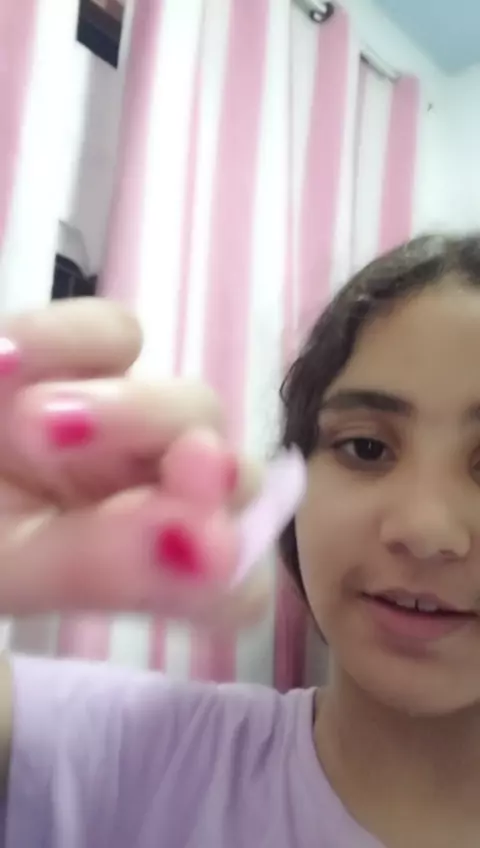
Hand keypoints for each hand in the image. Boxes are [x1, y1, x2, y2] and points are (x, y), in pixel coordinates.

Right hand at [0, 299, 266, 626]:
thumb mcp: (10, 568)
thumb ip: (100, 571)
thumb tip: (208, 549)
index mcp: (134, 567)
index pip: (228, 579)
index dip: (224, 562)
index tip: (197, 549)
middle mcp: (144, 497)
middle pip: (227, 477)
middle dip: (193, 478)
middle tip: (175, 472)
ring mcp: (119, 423)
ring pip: (186, 404)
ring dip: (128, 415)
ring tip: (38, 425)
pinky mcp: (78, 355)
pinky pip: (112, 333)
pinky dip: (68, 342)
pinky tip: (9, 364)